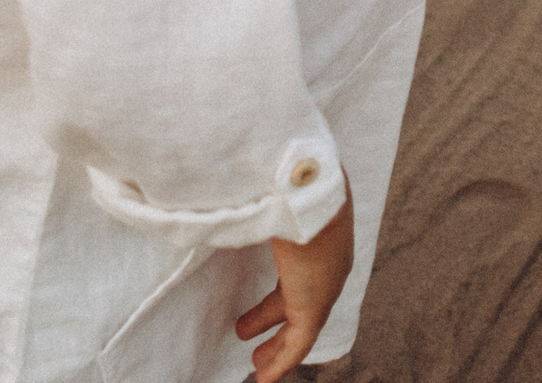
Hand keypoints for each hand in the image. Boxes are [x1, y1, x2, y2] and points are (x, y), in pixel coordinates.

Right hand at [234, 181, 353, 382]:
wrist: (312, 186)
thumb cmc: (285, 178)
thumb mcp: (268, 187)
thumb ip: (248, 193)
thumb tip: (214, 178)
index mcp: (317, 234)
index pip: (296, 268)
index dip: (274, 287)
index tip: (256, 301)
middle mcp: (327, 261)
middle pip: (298, 299)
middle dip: (272, 318)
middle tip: (247, 331)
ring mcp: (325, 284)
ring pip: (301, 326)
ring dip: (278, 347)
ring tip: (257, 363)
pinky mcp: (315, 303)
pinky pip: (299, 343)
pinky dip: (281, 362)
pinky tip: (264, 378)